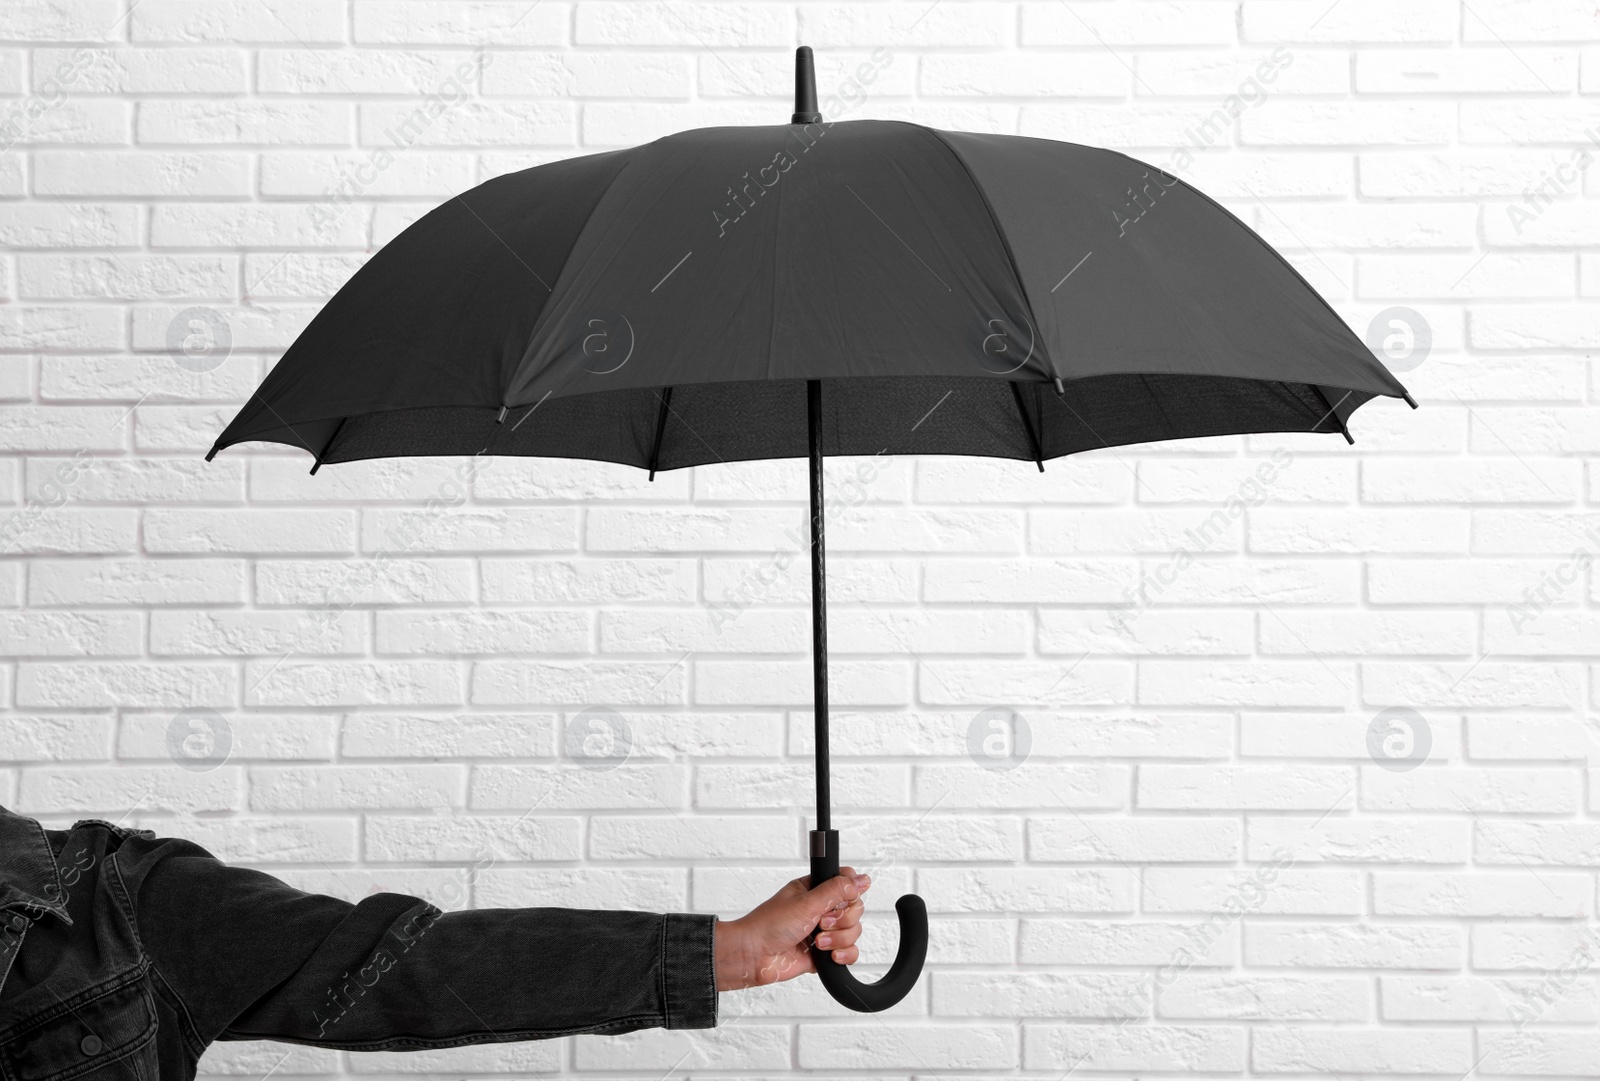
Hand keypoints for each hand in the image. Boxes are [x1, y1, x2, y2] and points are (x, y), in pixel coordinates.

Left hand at [713, 868, 871, 990]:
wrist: (754, 956)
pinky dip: (844, 954)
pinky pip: (850, 951)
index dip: (850, 893)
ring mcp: (824, 931)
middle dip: (842, 920)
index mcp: (815, 889)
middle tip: (821, 922)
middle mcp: (821, 908)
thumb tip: (862, 880)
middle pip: (855, 909)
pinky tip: (829, 955)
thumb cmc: (769, 925)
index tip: (838, 901)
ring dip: (838, 938)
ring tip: (817, 941)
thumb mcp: (807, 902)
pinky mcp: (825, 953)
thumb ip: (837, 890)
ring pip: (853, 931)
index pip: (848, 883)